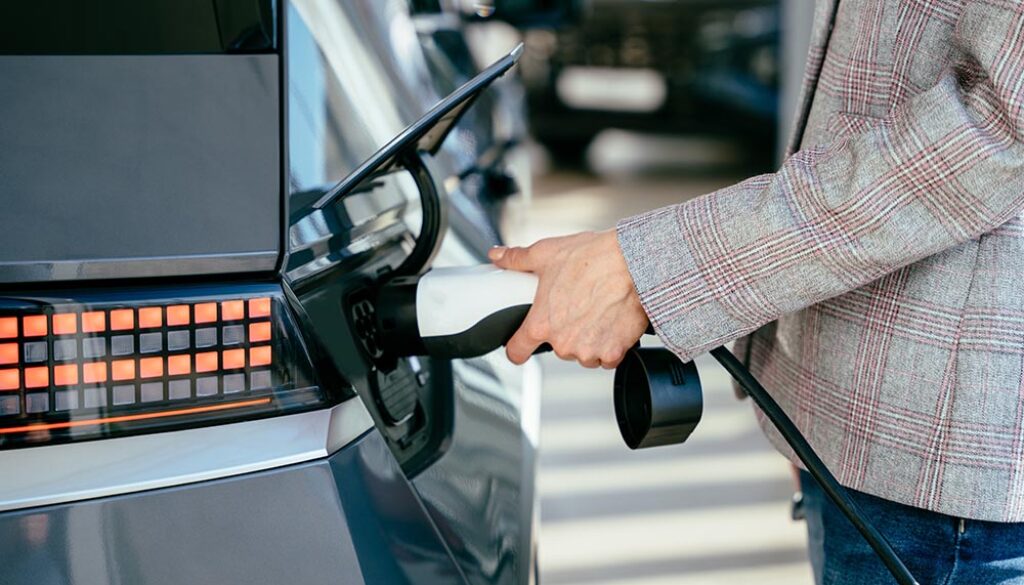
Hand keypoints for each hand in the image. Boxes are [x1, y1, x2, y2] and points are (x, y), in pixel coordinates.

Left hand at [489, 229, 649, 367]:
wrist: (633, 264)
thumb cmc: (593, 258)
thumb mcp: (546, 254)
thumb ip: (516, 259)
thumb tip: (498, 255)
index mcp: (541, 324)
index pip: (517, 351)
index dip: (516, 348)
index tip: (520, 345)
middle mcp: (563, 343)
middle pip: (557, 347)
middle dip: (564, 331)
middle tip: (576, 305)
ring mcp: (589, 351)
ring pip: (583, 353)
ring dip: (588, 339)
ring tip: (597, 310)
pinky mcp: (614, 353)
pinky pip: (607, 357)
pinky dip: (609, 344)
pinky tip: (611, 321)